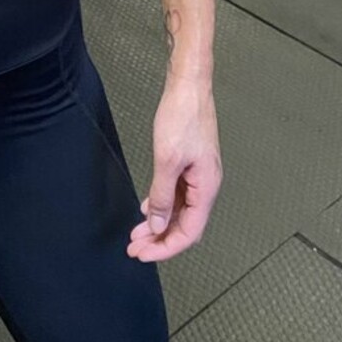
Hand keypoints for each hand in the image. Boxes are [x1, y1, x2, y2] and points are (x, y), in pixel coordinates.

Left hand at [126, 77, 220, 263]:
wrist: (189, 86)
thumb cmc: (183, 116)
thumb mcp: (167, 159)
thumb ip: (163, 195)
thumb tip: (159, 225)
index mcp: (206, 187)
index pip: (189, 232)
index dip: (166, 248)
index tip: (143, 254)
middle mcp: (205, 185)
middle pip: (185, 225)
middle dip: (160, 240)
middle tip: (135, 249)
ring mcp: (198, 174)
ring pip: (180, 211)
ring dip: (159, 224)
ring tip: (137, 234)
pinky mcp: (189, 164)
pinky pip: (177, 194)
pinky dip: (162, 205)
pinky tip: (148, 208)